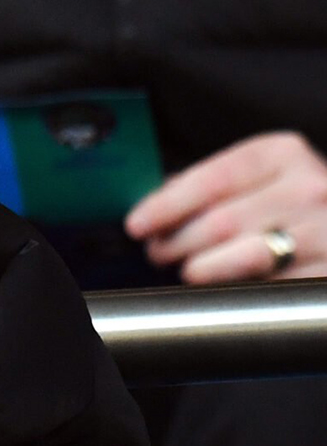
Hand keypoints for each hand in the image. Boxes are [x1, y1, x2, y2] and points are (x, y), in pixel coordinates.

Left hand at [125, 131, 326, 283]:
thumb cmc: (295, 203)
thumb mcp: (261, 175)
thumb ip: (211, 183)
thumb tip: (156, 200)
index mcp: (283, 154)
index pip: (213, 179)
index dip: (166, 205)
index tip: (137, 224)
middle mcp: (308, 188)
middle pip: (219, 222)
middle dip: (175, 243)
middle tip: (159, 252)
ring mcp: (324, 230)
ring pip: (242, 258)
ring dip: (200, 270)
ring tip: (189, 269)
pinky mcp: (326, 272)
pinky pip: (267, 288)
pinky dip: (236, 291)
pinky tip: (228, 285)